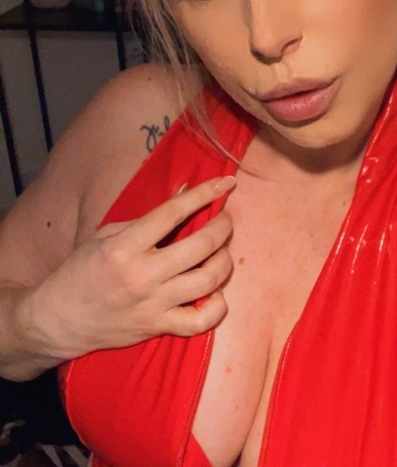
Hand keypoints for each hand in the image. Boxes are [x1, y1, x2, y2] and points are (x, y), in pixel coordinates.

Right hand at [21, 176, 235, 360]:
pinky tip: (215, 293)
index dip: (204, 193)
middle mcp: (143, 275)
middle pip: (201, 246)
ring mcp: (153, 303)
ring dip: (224, 261)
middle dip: (222, 227)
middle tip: (225, 220)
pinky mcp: (158, 327)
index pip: (174, 213)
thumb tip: (184, 194)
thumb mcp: (106, 235)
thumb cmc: (81, 271)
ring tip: (222, 252)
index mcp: (125, 247)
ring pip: (208, 280)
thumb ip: (148, 218)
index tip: (225, 183)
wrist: (56, 320)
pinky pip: (200, 321)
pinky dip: (216, 307)